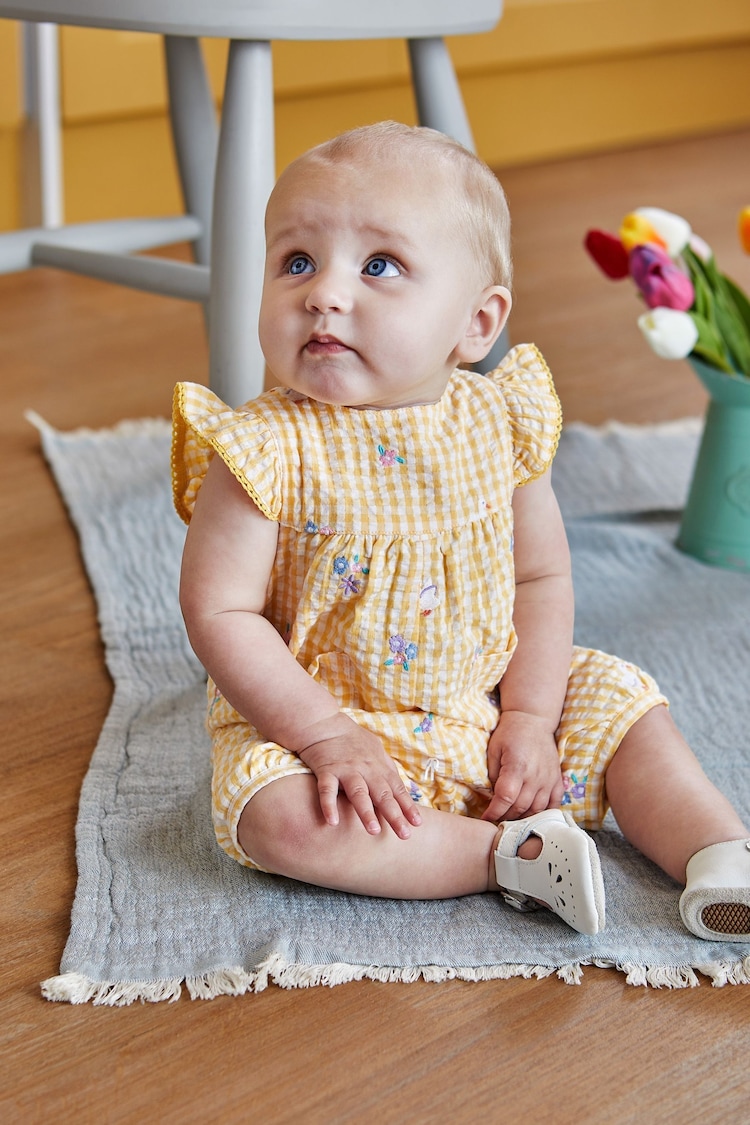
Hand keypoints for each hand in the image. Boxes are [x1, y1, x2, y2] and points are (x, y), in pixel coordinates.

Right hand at [297, 716, 421, 838]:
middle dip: (394, 815)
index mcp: (378, 766)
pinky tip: (332, 822)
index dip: (408, 806)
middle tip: (404, 834)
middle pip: (382, 794)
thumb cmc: (351, 738)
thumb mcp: (375, 749)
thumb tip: (401, 785)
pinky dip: (329, 806)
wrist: (324, 723)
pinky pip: (327, 790)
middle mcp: (365, 769)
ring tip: (373, 830)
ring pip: (358, 793)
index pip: (397, 789)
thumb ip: (387, 768)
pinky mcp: (326, 771)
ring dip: (366, 812)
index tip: (417, 823)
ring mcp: (346, 770)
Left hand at [481, 709, 563, 822]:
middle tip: (496, 820)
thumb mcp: (494, 750)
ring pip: (537, 809)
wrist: (533, 720)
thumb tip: (494, 798)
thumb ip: (493, 775)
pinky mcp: (557, 780)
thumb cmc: (509, 734)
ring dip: (523, 818)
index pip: (505, 797)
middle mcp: (535, 775)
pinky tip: (533, 816)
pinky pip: (554, 804)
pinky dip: (544, 813)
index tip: (486, 818)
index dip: (495, 811)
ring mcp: (548, 779)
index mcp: (517, 766)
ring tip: (512, 819)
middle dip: (506, 817)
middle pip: (521, 807)